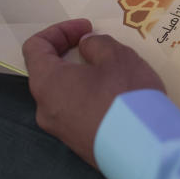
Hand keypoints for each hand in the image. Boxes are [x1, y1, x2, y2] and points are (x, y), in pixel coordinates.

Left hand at [22, 19, 164, 167]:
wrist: (144, 148)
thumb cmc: (125, 94)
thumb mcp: (116, 56)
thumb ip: (96, 44)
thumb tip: (86, 47)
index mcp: (47, 83)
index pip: (35, 48)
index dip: (58, 31)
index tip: (86, 29)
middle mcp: (46, 109)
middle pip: (47, 72)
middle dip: (69, 54)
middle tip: (96, 47)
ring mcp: (61, 131)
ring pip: (63, 94)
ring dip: (80, 77)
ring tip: (109, 71)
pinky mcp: (78, 145)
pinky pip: (76, 113)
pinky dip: (88, 97)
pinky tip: (113, 96)